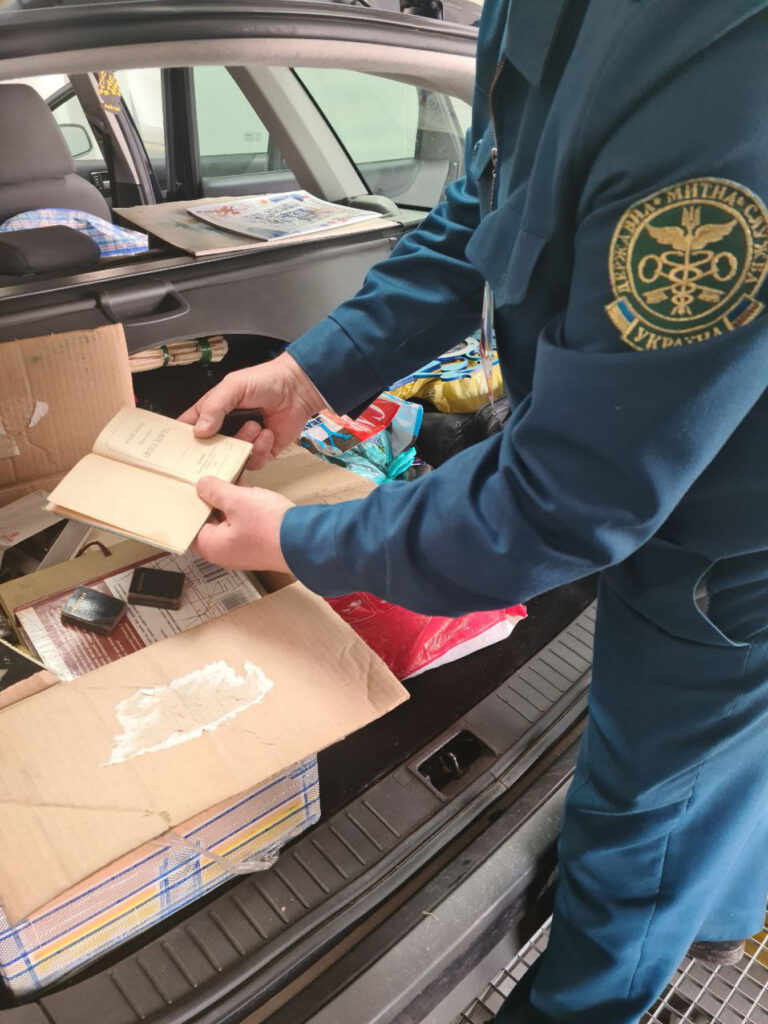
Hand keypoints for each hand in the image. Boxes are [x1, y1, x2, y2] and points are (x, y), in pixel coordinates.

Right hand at [179, 352, 323, 470]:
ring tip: (255, 425)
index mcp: (213, 411)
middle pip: (209, 451)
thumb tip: (199, 431)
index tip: (176, 451)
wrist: (298, 388)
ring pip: (232, 459)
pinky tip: (267, 432)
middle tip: (218, 448)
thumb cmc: (265, 381)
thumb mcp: (234, 386)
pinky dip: (260, 449)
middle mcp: (226, 429)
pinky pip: (254, 462)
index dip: (181, 440)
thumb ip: (215, 406)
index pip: (190, 428)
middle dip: (213, 452)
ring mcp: (243, 442)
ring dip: (244, 444)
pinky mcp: (261, 451)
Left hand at [193, 477, 292, 571]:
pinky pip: (245, 523)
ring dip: (229, 502)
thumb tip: (202, 485)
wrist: (305, 541)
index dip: (190, 505)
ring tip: (228, 479)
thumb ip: (216, 491)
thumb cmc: (269, 527)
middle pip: (210, 523)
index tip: (190, 488)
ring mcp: (243, 549)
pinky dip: (244, 509)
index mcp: (212, 547)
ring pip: (229, 521)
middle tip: (209, 479)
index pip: (191, 525)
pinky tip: (247, 490)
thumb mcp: (237, 500)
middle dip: (211, 501)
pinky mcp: (259, 543)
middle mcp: (225, 552)